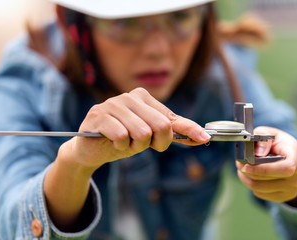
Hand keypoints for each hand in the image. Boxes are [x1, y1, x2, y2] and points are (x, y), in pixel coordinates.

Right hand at [63, 87, 210, 170]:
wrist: (92, 148)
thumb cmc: (124, 139)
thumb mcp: (151, 135)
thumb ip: (174, 132)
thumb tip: (203, 137)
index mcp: (142, 96)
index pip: (171, 118)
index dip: (189, 130)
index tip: (205, 138)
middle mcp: (128, 96)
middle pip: (161, 126)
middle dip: (155, 143)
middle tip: (140, 144)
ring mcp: (112, 104)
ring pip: (142, 133)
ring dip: (135, 146)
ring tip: (123, 142)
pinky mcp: (98, 116)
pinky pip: (122, 136)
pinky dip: (121, 146)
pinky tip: (111, 141)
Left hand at [235, 126, 296, 202]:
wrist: (289, 155)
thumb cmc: (277, 143)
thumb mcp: (269, 133)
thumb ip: (261, 139)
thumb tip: (257, 154)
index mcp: (295, 155)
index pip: (285, 168)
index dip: (264, 169)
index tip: (247, 165)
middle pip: (268, 180)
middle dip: (248, 172)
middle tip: (239, 163)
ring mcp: (292, 187)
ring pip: (260, 189)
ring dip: (246, 179)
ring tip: (242, 168)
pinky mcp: (285, 196)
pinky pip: (261, 194)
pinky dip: (251, 186)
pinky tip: (251, 175)